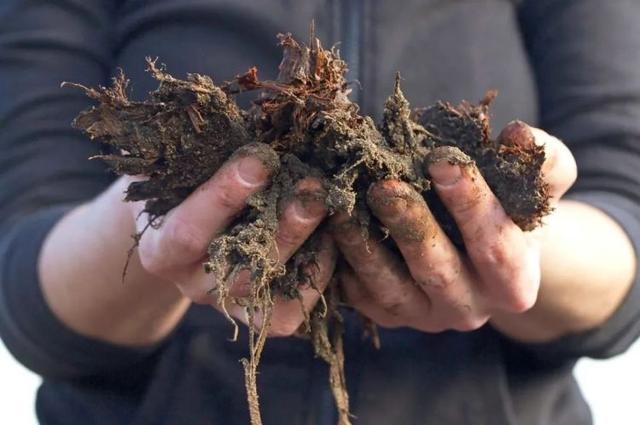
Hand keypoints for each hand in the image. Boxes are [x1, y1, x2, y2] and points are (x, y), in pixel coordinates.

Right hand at [133, 144, 335, 336]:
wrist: (179, 231)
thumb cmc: (181, 189)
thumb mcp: (173, 168)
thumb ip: (190, 150)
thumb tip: (229, 114)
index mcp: (162, 248)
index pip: (189, 229)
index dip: (223, 196)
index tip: (260, 159)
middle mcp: (194, 284)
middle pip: (239, 269)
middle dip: (282, 228)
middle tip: (314, 188)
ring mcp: (228, 303)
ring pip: (270, 296)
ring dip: (308, 254)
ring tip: (334, 213)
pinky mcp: (257, 313)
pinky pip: (290, 314)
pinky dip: (317, 280)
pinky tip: (333, 240)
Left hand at [330, 122, 576, 332]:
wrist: (483, 256)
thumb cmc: (507, 214)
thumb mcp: (534, 191)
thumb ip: (541, 163)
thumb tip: (519, 135)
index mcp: (513, 283)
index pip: (495, 245)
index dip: (471, 203)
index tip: (442, 158)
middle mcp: (470, 310)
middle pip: (437, 270)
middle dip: (410, 226)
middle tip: (383, 185)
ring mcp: (425, 317)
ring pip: (391, 288)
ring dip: (364, 247)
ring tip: (342, 207)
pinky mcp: (389, 316)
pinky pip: (361, 296)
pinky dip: (342, 265)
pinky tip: (327, 231)